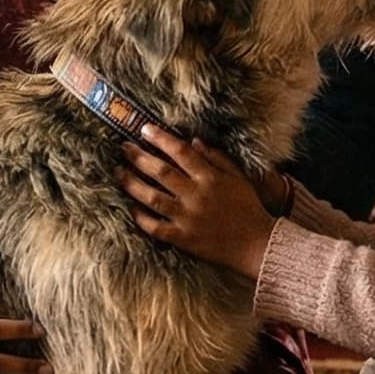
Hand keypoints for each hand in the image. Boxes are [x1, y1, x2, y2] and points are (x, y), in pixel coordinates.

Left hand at [116, 126, 277, 277]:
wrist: (256, 244)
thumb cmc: (248, 208)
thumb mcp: (237, 177)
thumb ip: (216, 157)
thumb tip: (194, 140)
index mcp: (210, 177)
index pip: (181, 152)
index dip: (161, 139)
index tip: (144, 129)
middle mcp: (196, 195)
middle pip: (161, 171)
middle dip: (138, 157)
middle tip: (123, 147)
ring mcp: (187, 218)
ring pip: (152, 197)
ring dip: (132, 183)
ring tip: (118, 172)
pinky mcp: (182, 238)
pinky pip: (155, 227)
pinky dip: (140, 217)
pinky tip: (130, 207)